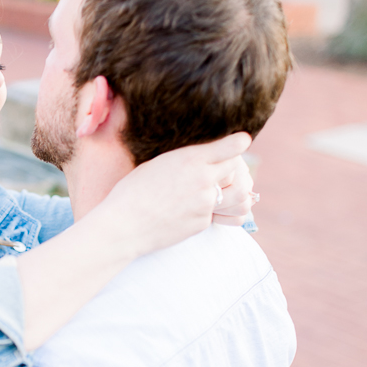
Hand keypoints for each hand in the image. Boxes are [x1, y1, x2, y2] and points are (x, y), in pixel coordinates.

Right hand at [103, 132, 253, 254]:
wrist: (124, 226)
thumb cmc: (132, 191)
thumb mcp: (157, 164)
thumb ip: (184, 160)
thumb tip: (200, 158)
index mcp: (190, 159)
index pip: (230, 147)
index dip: (238, 142)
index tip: (243, 140)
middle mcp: (203, 180)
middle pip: (236, 169)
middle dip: (232, 168)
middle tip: (225, 169)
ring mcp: (205, 204)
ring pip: (237, 195)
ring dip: (233, 192)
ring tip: (220, 192)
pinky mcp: (202, 223)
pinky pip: (215, 214)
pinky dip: (208, 211)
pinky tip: (188, 210)